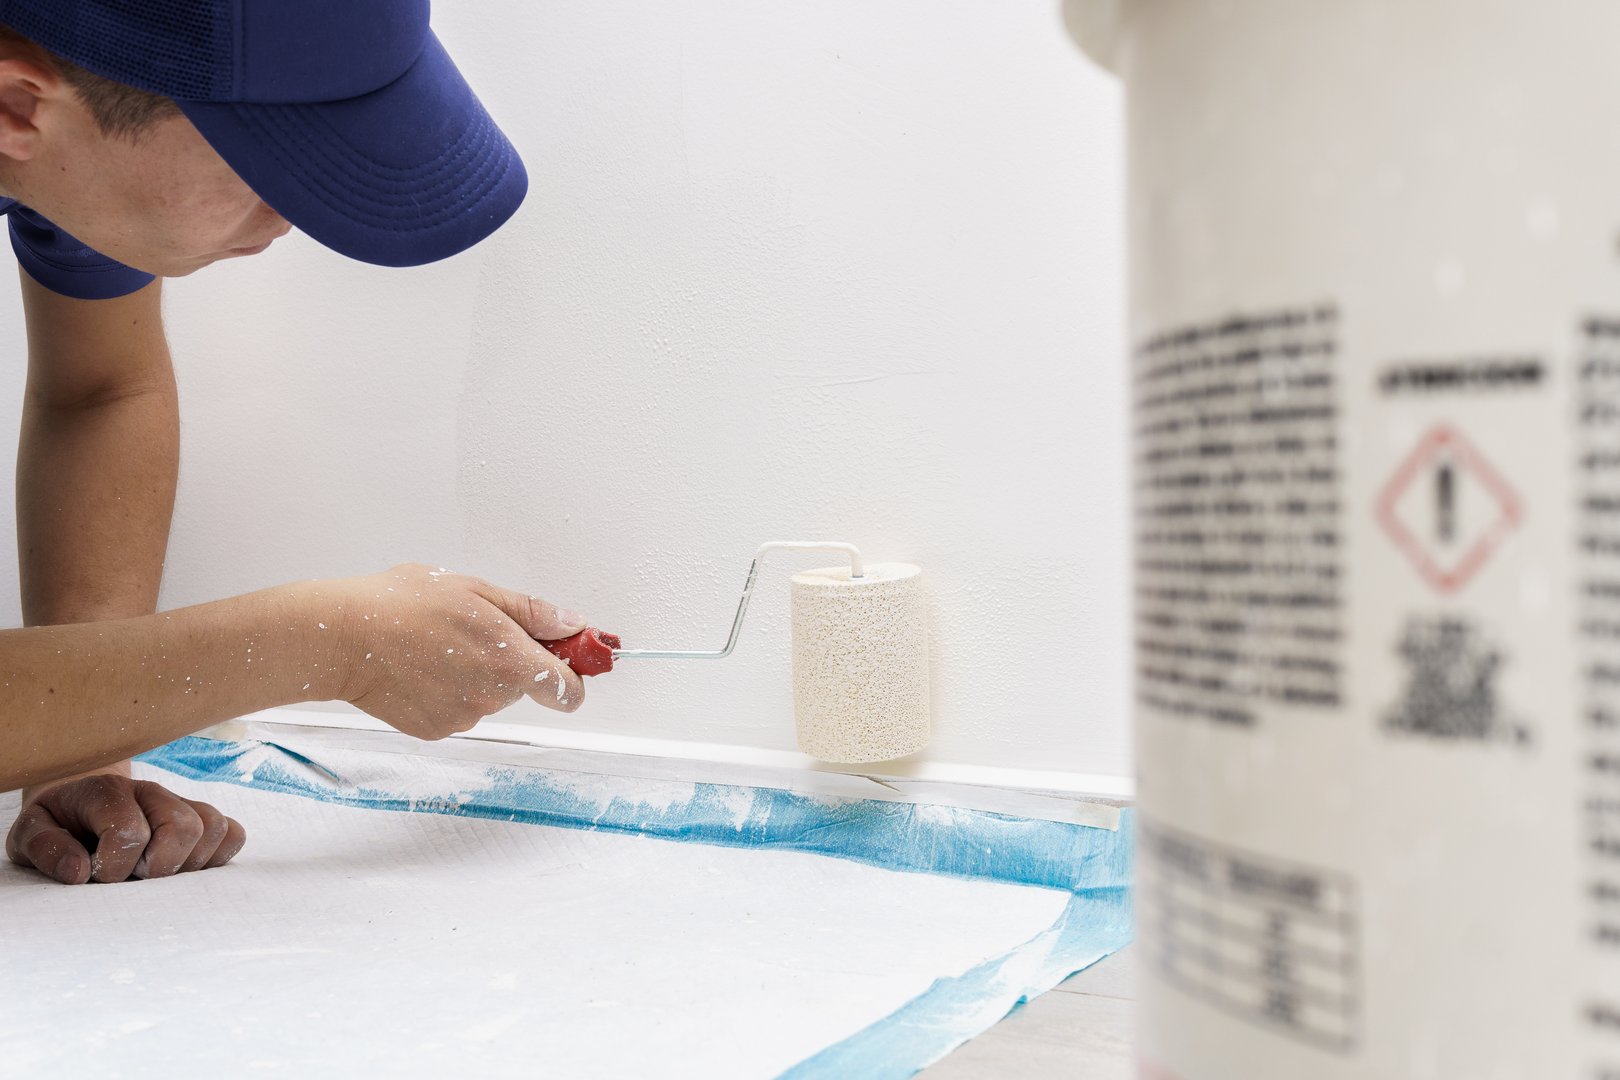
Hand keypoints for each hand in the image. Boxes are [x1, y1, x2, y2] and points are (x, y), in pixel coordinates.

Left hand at [6, 771, 244, 884]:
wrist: (78, 802)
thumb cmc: (56, 823)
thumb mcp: (29, 834)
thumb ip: (44, 849)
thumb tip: (79, 872)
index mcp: (106, 792)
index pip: (129, 832)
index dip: (113, 867)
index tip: (94, 876)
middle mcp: (150, 792)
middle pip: (183, 828)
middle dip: (158, 867)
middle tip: (133, 877)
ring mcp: (180, 803)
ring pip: (214, 828)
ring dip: (188, 863)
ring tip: (156, 873)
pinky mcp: (201, 818)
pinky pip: (234, 834)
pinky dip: (217, 856)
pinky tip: (184, 867)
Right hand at [324, 564, 590, 739]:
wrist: (343, 637)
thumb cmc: (404, 605)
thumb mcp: (477, 591)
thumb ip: (532, 613)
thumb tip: (573, 625)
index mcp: (510, 662)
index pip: (568, 691)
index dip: (572, 674)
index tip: (566, 657)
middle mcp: (492, 697)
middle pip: (525, 687)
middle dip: (512, 662)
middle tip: (476, 631)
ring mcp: (463, 717)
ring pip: (490, 697)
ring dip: (478, 674)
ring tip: (439, 645)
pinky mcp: (435, 729)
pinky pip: (459, 709)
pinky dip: (449, 691)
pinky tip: (422, 667)